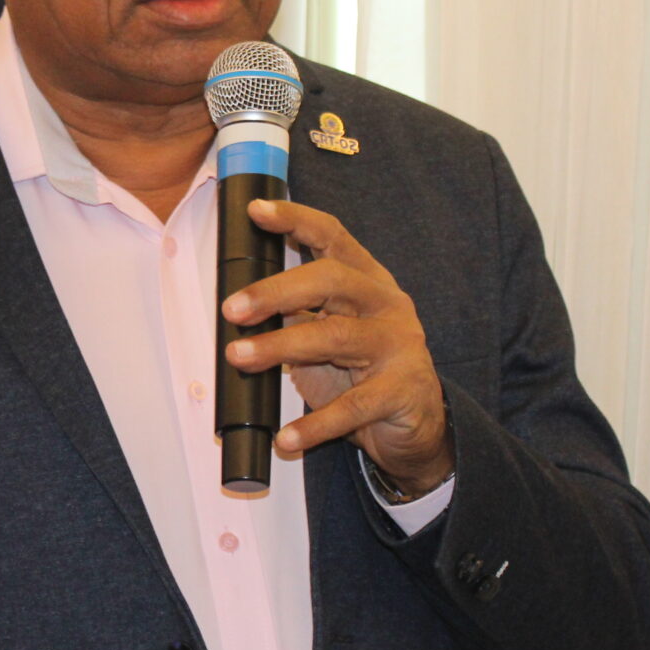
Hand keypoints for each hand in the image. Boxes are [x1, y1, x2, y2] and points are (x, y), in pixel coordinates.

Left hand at [221, 198, 454, 494]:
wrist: (417, 427)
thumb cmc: (361, 373)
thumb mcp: (327, 334)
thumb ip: (296, 312)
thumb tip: (238, 303)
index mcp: (367, 281)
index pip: (333, 238)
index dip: (296, 220)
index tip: (256, 211)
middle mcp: (386, 305)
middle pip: (332, 281)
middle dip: (276, 291)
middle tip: (232, 309)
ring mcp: (399, 346)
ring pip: (336, 338)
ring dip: (281, 347)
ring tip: (239, 358)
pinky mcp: (402, 391)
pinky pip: (352, 407)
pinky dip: (315, 424)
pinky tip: (286, 438)